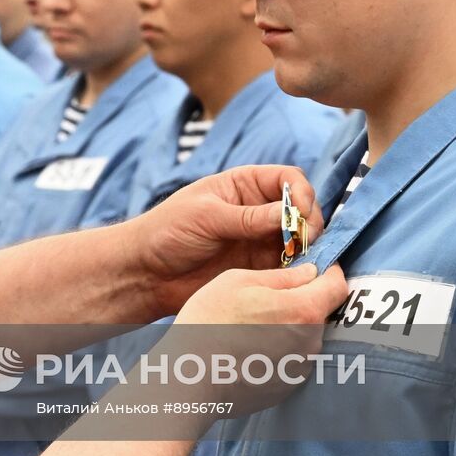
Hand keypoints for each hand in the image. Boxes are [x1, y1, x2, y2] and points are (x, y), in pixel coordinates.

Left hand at [133, 165, 325, 315]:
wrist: (146, 273)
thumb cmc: (167, 231)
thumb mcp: (205, 216)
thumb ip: (247, 217)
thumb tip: (290, 215)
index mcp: (243, 185)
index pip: (287, 179)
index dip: (301, 193)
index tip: (301, 212)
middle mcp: (258, 210)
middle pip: (301, 210)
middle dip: (309, 223)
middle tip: (304, 242)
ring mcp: (260, 239)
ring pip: (300, 239)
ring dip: (307, 248)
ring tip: (300, 261)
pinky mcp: (259, 268)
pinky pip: (289, 266)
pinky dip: (297, 270)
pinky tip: (293, 276)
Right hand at [159, 263, 347, 417]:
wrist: (190, 378)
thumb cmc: (210, 322)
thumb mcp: (238, 281)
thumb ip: (281, 276)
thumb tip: (309, 272)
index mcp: (304, 310)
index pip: (338, 285)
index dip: (328, 271)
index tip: (312, 266)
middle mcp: (311, 342)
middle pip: (318, 312)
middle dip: (300, 300)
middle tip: (265, 296)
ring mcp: (301, 368)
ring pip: (303, 335)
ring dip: (287, 326)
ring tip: (249, 326)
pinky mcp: (288, 387)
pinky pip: (290, 358)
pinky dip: (276, 350)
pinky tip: (247, 349)